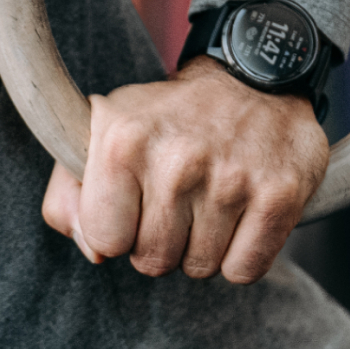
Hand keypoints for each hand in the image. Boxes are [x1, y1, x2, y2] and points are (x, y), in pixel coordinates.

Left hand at [39, 56, 325, 283]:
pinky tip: (238, 218)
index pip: (105, 240)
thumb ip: (69, 195)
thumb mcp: (101, 134)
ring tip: (207, 202)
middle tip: (175, 204)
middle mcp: (177, 160)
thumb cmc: (168, 119)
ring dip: (201, 248)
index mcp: (122, 142)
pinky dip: (240, 256)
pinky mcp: (279, 195)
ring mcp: (232, 179)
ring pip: (200, 268)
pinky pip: (244, 270)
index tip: (133, 205)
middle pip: (153, 261)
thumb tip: (95, 253)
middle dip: (160, 243)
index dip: (118, 230)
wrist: (253, 77)